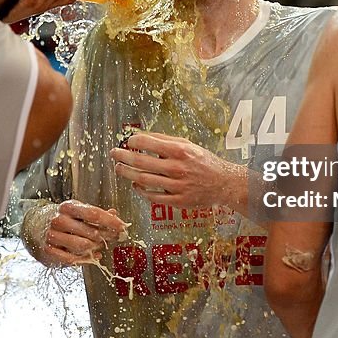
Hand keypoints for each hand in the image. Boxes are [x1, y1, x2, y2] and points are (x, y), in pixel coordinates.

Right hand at [24, 200, 127, 266]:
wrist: (33, 226)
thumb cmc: (61, 219)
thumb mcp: (77, 211)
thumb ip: (96, 214)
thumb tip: (115, 214)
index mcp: (68, 207)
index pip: (93, 214)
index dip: (110, 221)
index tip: (122, 226)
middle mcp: (59, 220)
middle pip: (90, 232)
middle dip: (105, 237)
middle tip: (112, 238)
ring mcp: (53, 236)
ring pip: (82, 246)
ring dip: (95, 248)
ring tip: (99, 246)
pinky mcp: (48, 251)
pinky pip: (71, 259)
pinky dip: (85, 259)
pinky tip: (92, 256)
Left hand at [110, 131, 247, 211]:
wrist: (223, 183)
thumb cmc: (203, 161)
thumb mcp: (188, 144)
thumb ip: (165, 140)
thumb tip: (142, 136)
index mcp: (180, 150)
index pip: (148, 143)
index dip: (133, 141)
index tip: (128, 141)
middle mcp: (177, 168)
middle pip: (141, 162)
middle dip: (123, 157)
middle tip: (114, 154)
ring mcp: (177, 186)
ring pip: (143, 180)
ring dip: (127, 174)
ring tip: (119, 169)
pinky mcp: (177, 201)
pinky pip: (153, 197)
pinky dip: (140, 190)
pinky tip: (135, 184)